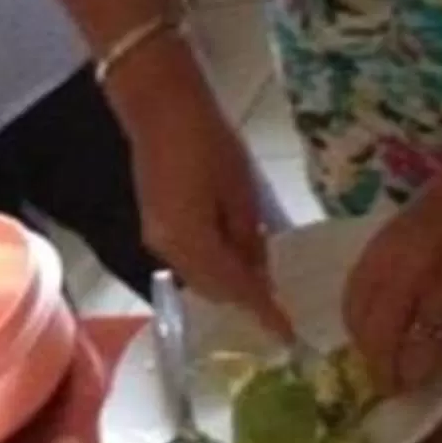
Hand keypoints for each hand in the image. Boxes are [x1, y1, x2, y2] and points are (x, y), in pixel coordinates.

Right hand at [114, 36, 291, 338]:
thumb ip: (250, 238)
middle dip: (244, 297)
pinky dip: (213, 266)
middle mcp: (169, 250)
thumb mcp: (242, 191)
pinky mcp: (155, 226)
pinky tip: (234, 254)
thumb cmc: (208, 141)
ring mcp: (157, 239)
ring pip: (199, 278)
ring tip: (259, 274)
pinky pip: (189, 261)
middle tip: (278, 299)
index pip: (235, 288)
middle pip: (212, 289)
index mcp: (192, 241)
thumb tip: (258, 272)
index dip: (262, 311)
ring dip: (228, 283)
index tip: (286, 334)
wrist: (160, 108)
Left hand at [345, 147, 441, 393]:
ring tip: (416, 380)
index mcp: (389, 251)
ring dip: (419, 374)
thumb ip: (390, 268)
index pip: (357, 313)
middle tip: (388, 381)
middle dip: (385, 371)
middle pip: (386, 343)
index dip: (358, 340)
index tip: (363, 350)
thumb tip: (378, 313)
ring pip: (427, 355)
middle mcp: (418, 276)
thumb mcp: (407, 227)